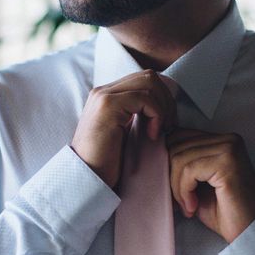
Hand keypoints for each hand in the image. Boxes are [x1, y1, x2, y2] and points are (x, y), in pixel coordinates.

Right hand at [71, 70, 177, 188]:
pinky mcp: (108, 106)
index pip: (144, 80)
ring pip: (149, 82)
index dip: (162, 98)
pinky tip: (152, 135)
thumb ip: (136, 115)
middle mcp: (103, 91)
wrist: (87, 178)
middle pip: (149, 76)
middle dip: (166, 100)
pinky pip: (144, 98)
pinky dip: (156, 115)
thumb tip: (165, 106)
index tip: (166, 123)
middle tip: (168, 126)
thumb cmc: (107, 163)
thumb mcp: (125, 133)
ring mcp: (104, 96)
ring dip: (163, 107)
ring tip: (160, 130)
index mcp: (107, 96)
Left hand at [165, 127, 254, 243]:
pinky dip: (184, 191)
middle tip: (180, 201)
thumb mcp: (196, 182)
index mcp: (220, 139)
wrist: (247, 230)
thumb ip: (182, 164)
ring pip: (179, 158)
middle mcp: (227, 139)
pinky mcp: (227, 162)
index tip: (172, 188)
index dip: (168, 161)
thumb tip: (153, 155)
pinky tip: (192, 206)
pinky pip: (189, 170)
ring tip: (187, 206)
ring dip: (177, 187)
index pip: (179, 136)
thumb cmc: (222, 210)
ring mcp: (229, 148)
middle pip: (176, 145)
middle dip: (170, 176)